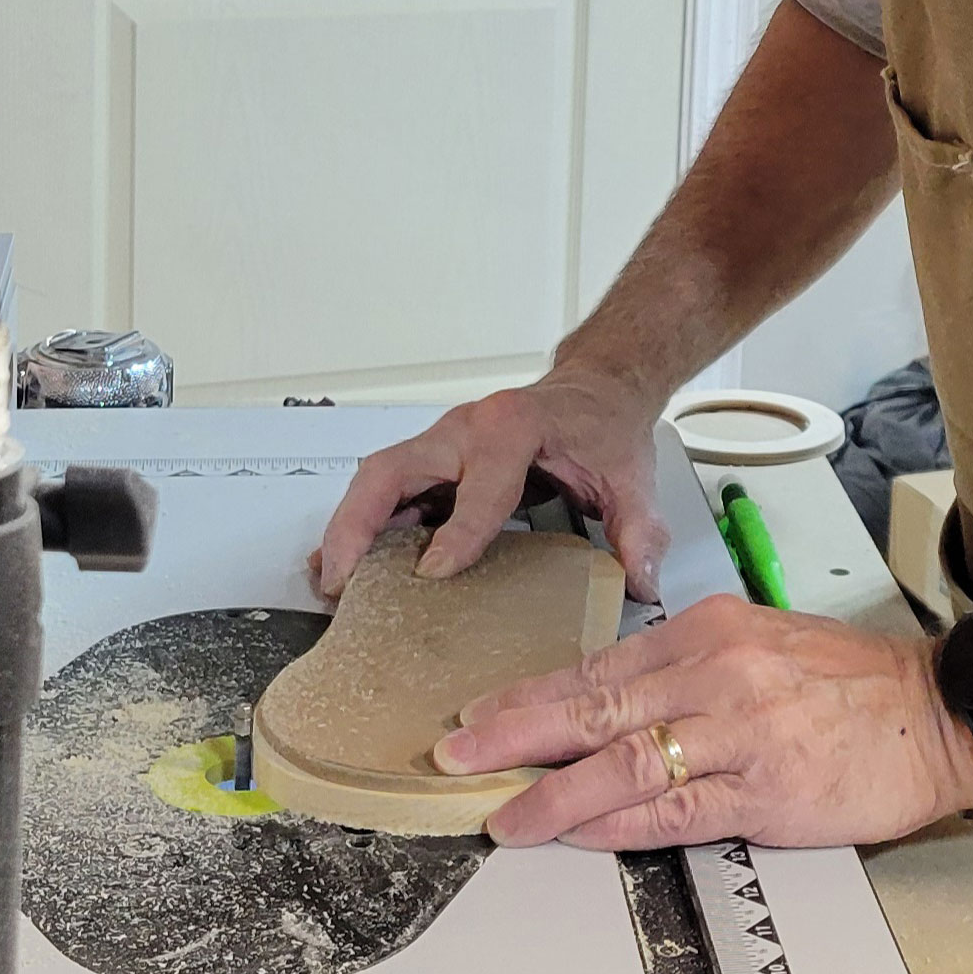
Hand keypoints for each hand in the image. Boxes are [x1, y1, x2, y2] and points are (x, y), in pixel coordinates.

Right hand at [317, 372, 668, 599]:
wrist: (596, 390)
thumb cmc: (603, 426)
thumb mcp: (632, 475)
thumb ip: (639, 527)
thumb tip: (641, 578)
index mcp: (517, 426)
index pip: (481, 482)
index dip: (458, 530)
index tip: (435, 572)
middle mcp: (470, 427)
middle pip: (396, 469)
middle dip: (361, 524)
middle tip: (342, 581)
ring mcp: (444, 441)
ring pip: (377, 478)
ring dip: (348, 528)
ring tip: (332, 583)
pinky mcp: (434, 460)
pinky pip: (385, 489)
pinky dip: (361, 526)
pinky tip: (347, 565)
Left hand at [431, 593, 972, 848]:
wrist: (934, 710)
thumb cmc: (851, 680)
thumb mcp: (762, 640)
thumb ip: (690, 665)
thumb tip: (611, 700)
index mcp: (714, 627)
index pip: (602, 664)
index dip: (532, 696)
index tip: (479, 715)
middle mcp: (721, 670)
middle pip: (598, 705)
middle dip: (517, 733)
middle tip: (458, 754)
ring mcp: (742, 730)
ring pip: (627, 761)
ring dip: (556, 793)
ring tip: (506, 815)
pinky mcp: (767, 789)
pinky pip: (677, 810)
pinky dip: (620, 825)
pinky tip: (581, 834)